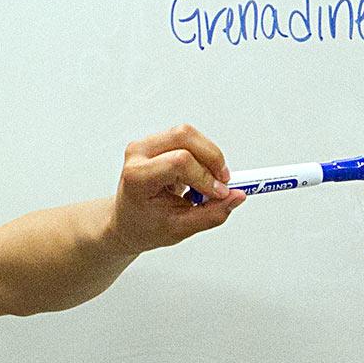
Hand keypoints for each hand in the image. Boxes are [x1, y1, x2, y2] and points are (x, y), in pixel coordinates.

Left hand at [104, 124, 244, 254]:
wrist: (127, 221)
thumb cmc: (145, 225)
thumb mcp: (180, 228)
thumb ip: (211, 214)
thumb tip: (236, 197)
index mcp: (137, 176)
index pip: (178, 162)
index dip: (205, 176)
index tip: (219, 194)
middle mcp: (138, 154)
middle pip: (184, 136)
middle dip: (212, 158)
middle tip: (223, 182)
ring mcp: (146, 144)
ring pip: (188, 134)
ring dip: (208, 156)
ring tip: (209, 182)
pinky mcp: (156, 142)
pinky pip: (187, 139)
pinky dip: (201, 155)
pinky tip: (199, 176)